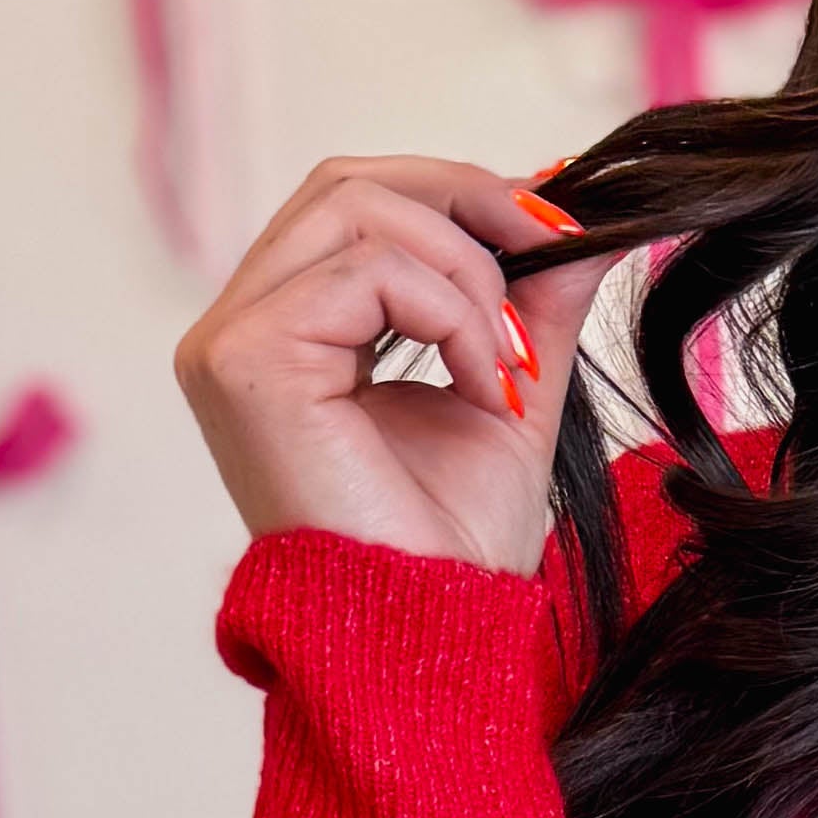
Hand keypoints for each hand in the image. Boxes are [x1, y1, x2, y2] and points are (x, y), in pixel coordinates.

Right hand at [172, 152, 607, 574]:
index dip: (458, 196)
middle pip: (348, 182)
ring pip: (358, 208)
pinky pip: (367, 271)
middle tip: (550, 252)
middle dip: (466, 203)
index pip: (356, 202)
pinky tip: (485, 388)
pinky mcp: (243, 359)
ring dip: (469, 274)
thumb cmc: (449, 543)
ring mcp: (229, 339)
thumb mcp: (509, 389)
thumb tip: (588, 222)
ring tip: (510, 363)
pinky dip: (453, 315)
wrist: (428, 636)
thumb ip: (533, 301)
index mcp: (288, 329)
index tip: (553, 232)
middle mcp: (241, 325)